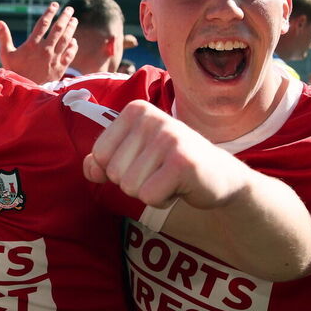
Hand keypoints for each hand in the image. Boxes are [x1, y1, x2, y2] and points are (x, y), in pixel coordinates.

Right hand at [0, 1, 77, 82]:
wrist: (23, 90)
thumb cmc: (13, 71)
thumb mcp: (5, 54)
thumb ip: (4, 37)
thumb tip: (0, 22)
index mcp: (32, 44)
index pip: (43, 23)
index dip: (49, 12)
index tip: (55, 5)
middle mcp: (45, 49)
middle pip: (58, 29)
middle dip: (65, 17)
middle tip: (70, 9)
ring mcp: (54, 58)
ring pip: (66, 39)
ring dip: (71, 28)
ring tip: (74, 20)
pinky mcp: (59, 68)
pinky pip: (70, 54)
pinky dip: (73, 46)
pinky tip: (74, 41)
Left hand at [83, 100, 248, 208]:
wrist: (221, 177)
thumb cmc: (172, 165)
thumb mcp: (136, 155)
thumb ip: (104, 159)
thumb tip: (89, 169)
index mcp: (136, 110)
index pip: (99, 154)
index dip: (119, 169)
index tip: (146, 161)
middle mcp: (152, 118)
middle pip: (113, 172)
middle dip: (135, 182)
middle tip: (161, 172)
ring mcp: (168, 138)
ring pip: (129, 186)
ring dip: (149, 192)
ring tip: (170, 178)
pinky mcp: (182, 163)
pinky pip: (148, 196)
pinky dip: (162, 200)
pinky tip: (179, 187)